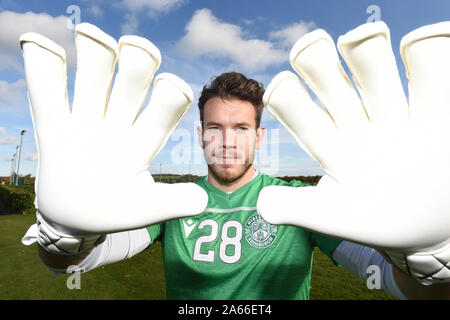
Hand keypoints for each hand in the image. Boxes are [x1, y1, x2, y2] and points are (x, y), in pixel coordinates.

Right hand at [21, 23, 206, 233]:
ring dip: (94, 59)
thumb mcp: (144, 209)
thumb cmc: (113, 210)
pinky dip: (43, 72)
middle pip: (129, 89)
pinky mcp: (56, 130)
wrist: (75, 218)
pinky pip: (48, 98)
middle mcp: (116, 127)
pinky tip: (39, 43)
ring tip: (92, 34)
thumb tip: (202, 200)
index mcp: (141, 145)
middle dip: (135, 67)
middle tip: (138, 47)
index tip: (172, 85)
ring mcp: (86, 126)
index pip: (161, 115)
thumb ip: (173, 202)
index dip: (169, 100)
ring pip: (92, 85)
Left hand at [257, 21, 449, 283]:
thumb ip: (301, 209)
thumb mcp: (341, 216)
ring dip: (367, 58)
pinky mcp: (439, 113)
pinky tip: (419, 42)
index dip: (291, 106)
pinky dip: (430, 59)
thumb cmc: (385, 218)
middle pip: (337, 93)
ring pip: (380, 80)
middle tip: (306, 48)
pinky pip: (434, 82)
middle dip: (321, 71)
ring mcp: (401, 117)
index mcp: (337, 151)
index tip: (278, 88)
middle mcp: (364, 127)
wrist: (438, 222)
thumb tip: (263, 205)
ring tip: (356, 39)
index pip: (308, 125)